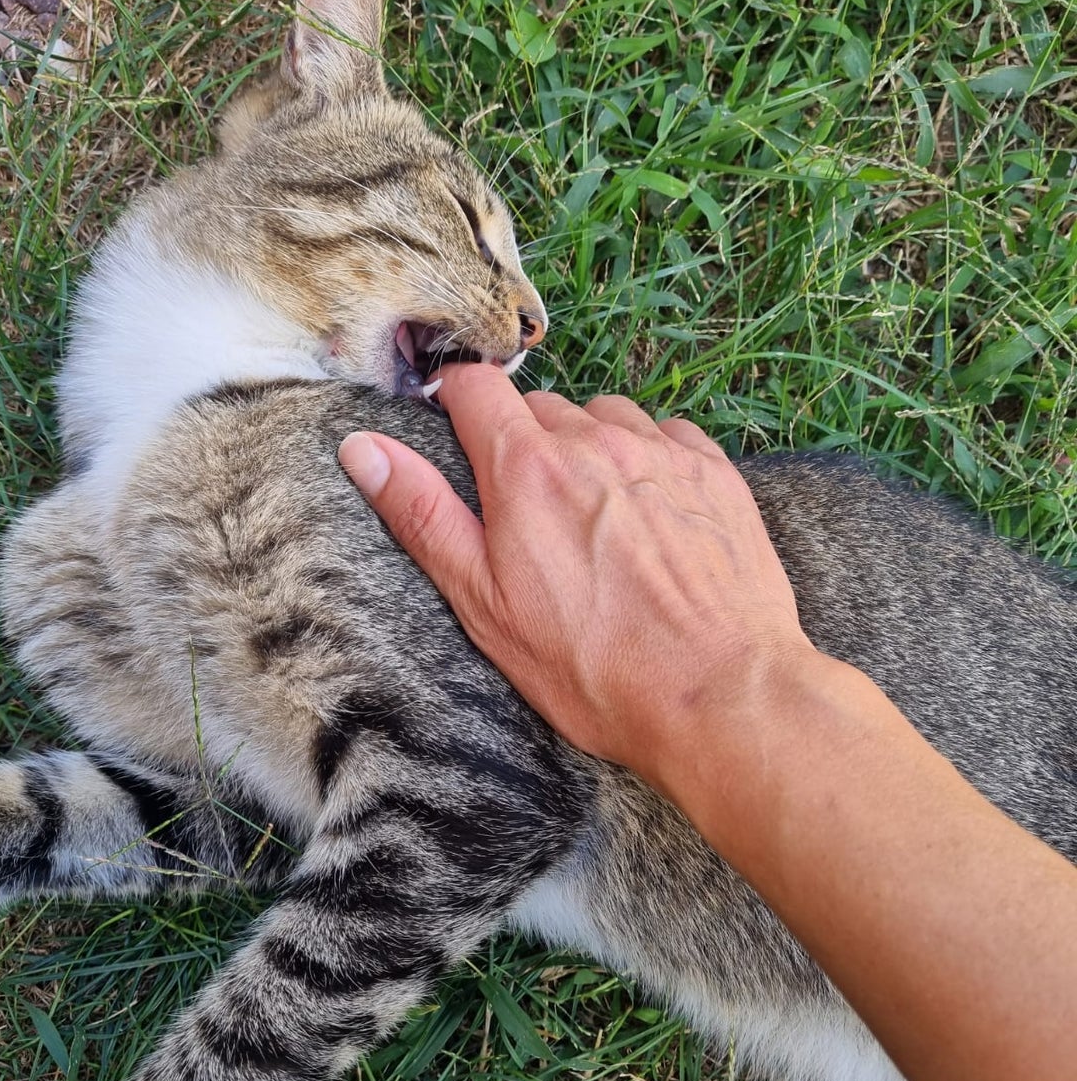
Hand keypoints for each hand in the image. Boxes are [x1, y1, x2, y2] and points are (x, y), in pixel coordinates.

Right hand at [338, 365, 811, 798]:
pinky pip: (668, 436)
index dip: (455, 400)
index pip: (473, 387)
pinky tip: (652, 517)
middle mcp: (594, 440)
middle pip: (541, 407)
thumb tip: (362, 447)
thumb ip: (423, 516)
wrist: (719, 693)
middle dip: (525, 443)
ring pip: (606, 416)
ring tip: (595, 517)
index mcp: (525, 468)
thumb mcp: (484, 605)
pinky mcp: (716, 473)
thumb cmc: (594, 668)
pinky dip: (650, 460)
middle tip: (530, 513)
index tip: (455, 427)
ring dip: (590, 447)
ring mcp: (662, 452)